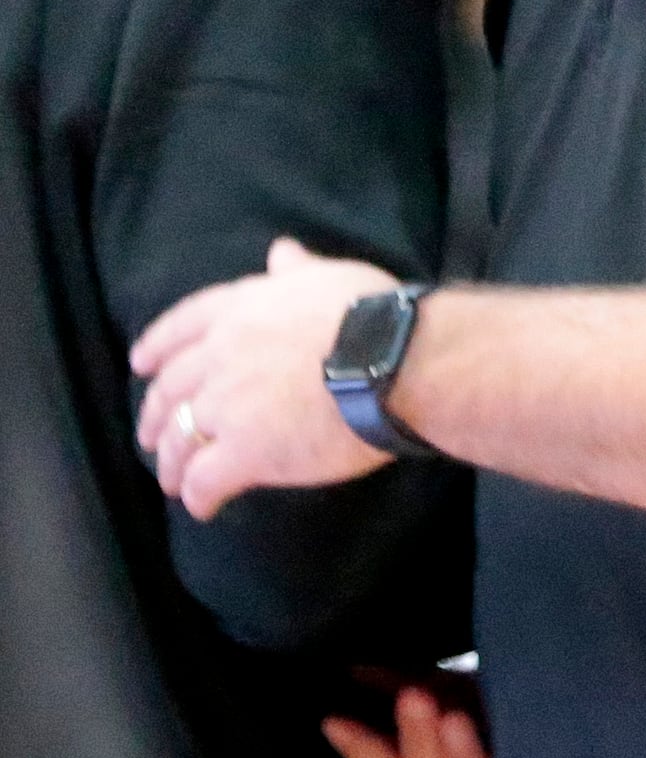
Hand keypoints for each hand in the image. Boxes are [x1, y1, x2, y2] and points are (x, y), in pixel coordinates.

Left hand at [131, 238, 400, 518]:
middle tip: (152, 436)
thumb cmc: (369, 312)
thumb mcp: (330, 277)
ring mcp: (226, 405)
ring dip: (172, 463)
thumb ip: (298, 270)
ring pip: (180, 439)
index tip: (140, 364)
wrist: (391, 360)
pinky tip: (203, 506)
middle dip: (156, 415)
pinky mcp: (243, 452)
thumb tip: (281, 251)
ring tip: (174, 480)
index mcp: (240, 310)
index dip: (157, 346)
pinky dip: (197, 496)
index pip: (182, 325)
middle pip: (172, 389)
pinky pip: (204, 480)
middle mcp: (220, 355)